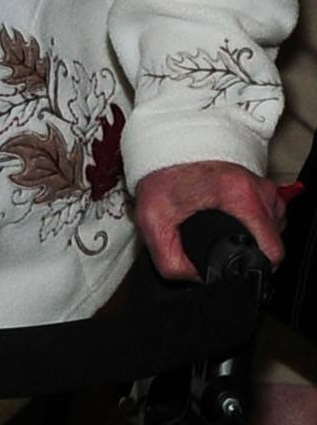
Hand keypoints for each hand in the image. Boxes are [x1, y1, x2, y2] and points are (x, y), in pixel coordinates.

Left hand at [133, 158, 285, 280]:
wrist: (165, 146)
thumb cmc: (161, 176)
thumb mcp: (153, 221)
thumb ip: (170, 259)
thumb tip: (197, 278)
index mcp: (241, 197)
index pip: (272, 249)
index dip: (255, 266)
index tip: (237, 267)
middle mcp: (260, 190)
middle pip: (271, 241)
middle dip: (245, 249)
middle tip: (215, 242)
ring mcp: (263, 187)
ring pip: (270, 229)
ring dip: (249, 235)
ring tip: (219, 228)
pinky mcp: (260, 186)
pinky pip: (266, 216)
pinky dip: (250, 223)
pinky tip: (228, 219)